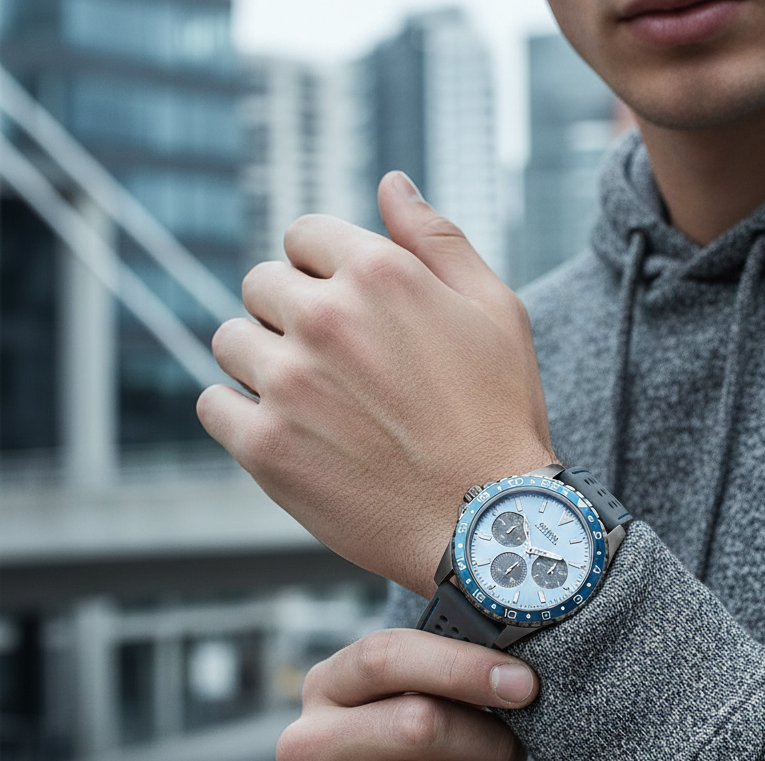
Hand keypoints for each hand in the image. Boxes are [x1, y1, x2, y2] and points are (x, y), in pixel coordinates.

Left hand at [197, 172, 555, 597]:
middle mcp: (325, 318)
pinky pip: (214, 404)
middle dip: (291, 313)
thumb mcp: (496, 311)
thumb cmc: (500, 417)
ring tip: (310, 399)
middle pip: (261, 285)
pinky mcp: (265, 447)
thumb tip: (390, 182)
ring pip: (229, 340)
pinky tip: (285, 430)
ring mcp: (288, 384)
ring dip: (261, 360)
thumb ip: (437, 239)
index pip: (302, 235)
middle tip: (335, 362)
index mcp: (379, 274)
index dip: (323, 269)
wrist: (488, 524)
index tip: (345, 308)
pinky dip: (238, 413)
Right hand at [275, 628, 536, 760]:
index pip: (386, 657)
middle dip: (491, 741)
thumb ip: (444, 690)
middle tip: (515, 755)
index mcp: (326, 689)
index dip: (462, 665)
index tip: (524, 684)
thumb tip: (515, 680)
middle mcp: (305, 747)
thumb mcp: (407, 720)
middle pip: (421, 724)